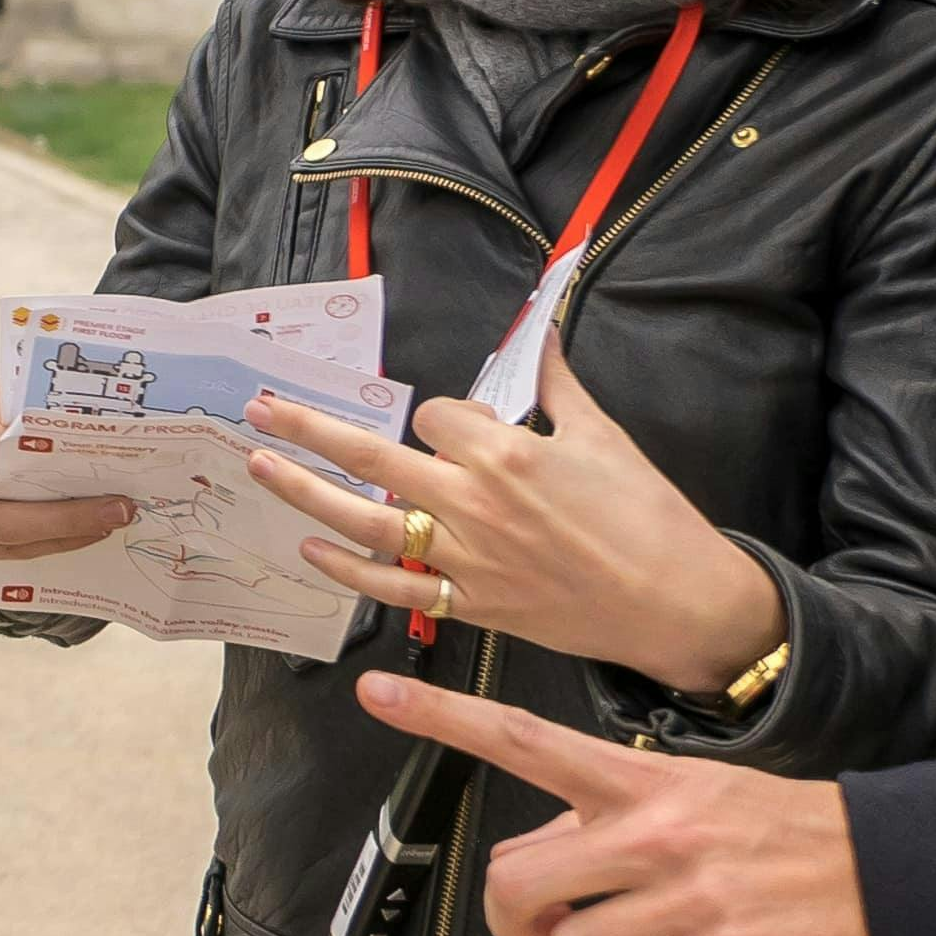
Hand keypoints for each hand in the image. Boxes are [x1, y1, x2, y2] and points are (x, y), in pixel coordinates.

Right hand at [0, 373, 141, 570]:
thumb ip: (21, 411)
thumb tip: (85, 435)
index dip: (39, 456)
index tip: (89, 459)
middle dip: (64, 506)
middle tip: (119, 505)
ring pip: (4, 531)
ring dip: (63, 529)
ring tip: (111, 519)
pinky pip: (5, 551)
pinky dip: (49, 542)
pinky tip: (86, 532)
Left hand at [244, 345, 779, 691]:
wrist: (677, 602)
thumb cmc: (649, 516)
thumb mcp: (605, 436)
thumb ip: (558, 383)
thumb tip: (540, 331)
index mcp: (505, 453)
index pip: (436, 415)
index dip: (442, 417)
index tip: (462, 427)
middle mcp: (472, 503)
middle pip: (370, 457)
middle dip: (307, 429)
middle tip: (259, 407)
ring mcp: (465, 559)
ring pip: (365, 522)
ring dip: (304, 491)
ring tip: (258, 466)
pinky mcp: (471, 604)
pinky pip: (394, 588)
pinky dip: (348, 571)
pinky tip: (309, 548)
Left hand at [356, 672, 881, 935]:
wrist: (891, 876)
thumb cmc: (783, 834)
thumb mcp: (697, 794)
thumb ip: (612, 816)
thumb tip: (546, 857)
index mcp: (641, 781)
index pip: (523, 738)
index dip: (442, 717)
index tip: (375, 690)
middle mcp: (650, 834)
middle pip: (516, 883)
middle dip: (522, 912)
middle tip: (558, 913)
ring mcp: (680, 900)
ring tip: (661, 931)